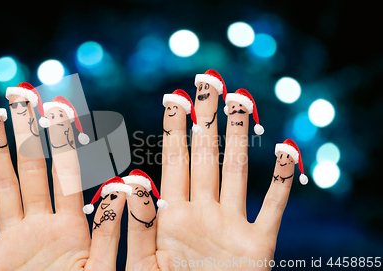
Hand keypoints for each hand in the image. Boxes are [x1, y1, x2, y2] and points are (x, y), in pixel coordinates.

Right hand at [0, 96, 124, 270]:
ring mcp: (14, 239)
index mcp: (74, 227)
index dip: (66, 141)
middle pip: (34, 169)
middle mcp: (42, 225)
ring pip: (3, 187)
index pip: (70, 174)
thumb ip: (113, 230)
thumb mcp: (103, 270)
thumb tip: (129, 184)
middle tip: (22, 93)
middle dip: (28, 132)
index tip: (62, 108)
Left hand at [126, 86, 296, 269]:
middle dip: (207, 120)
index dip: (174, 130)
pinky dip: (281, 181)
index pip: (173, 162)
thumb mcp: (145, 264)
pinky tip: (287, 150)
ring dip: (240, 138)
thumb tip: (132, 182)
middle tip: (208, 82)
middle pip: (206, 157)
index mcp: (173, 216)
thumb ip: (141, 225)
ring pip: (237, 172)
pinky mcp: (258, 245)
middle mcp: (203, 212)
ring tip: (241, 102)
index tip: (174, 98)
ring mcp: (231, 225)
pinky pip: (272, 207)